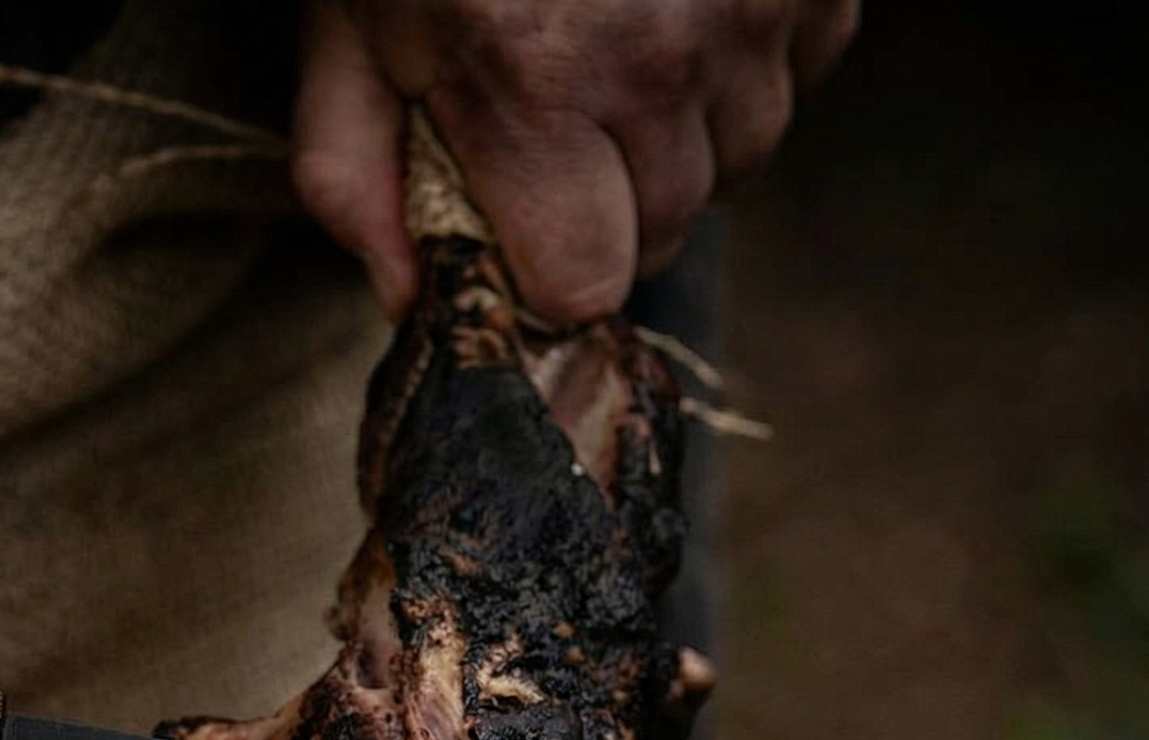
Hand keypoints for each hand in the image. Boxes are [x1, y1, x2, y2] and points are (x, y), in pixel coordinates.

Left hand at [293, 0, 859, 323]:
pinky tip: (682, 8)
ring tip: (620, 51)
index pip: (586, 284)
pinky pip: (797, 74)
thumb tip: (403, 301)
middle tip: (559, 122)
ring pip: (739, 159)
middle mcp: (658, 56)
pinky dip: (745, 61)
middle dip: (610, 205)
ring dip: (683, 136)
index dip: (550, 270)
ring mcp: (752, 7)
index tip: (521, 226)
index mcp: (533, 86)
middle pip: (663, 230)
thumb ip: (355, 175)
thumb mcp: (352, 24)